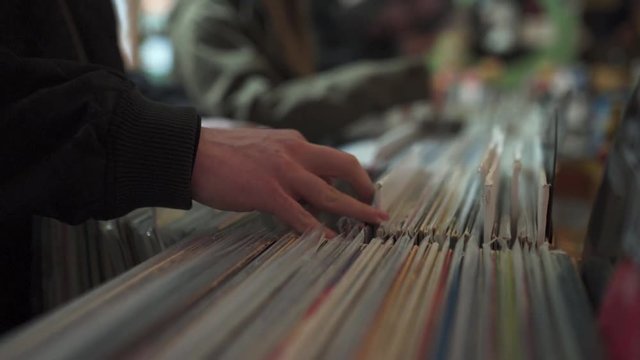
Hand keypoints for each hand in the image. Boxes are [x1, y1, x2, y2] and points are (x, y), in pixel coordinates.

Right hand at [191, 128, 387, 235]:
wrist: (189, 151)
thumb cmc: (220, 155)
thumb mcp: (262, 151)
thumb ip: (285, 166)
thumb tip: (303, 192)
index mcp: (293, 142)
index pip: (332, 157)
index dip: (354, 175)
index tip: (363, 189)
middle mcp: (294, 152)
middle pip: (344, 166)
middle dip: (366, 187)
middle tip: (377, 206)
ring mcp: (283, 172)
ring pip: (330, 194)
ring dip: (356, 211)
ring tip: (373, 224)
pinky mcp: (268, 191)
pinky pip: (301, 216)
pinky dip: (319, 231)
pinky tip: (330, 242)